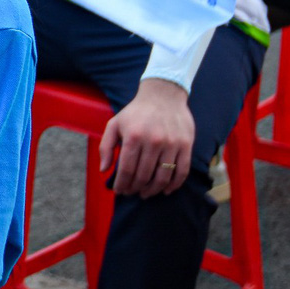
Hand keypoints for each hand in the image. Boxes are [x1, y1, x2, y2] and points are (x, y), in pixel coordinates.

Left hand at [100, 78, 194, 197]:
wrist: (163, 95)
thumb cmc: (136, 112)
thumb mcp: (115, 124)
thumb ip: (106, 146)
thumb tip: (104, 170)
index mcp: (134, 137)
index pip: (127, 170)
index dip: (122, 184)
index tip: (120, 191)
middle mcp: (153, 141)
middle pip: (144, 176)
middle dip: (136, 188)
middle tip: (133, 192)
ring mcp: (171, 144)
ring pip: (162, 177)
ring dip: (153, 190)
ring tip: (146, 193)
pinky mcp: (185, 145)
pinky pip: (182, 171)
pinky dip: (174, 185)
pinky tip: (166, 190)